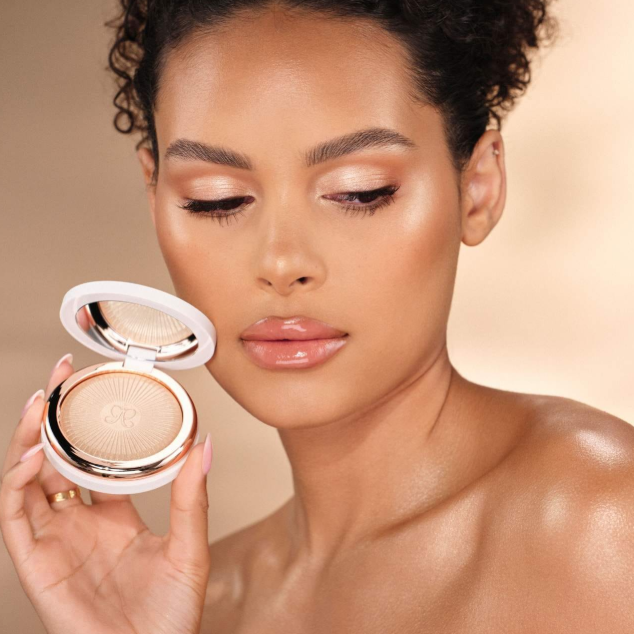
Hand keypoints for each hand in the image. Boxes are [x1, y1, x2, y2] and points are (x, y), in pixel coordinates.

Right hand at [0, 354, 212, 633]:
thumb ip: (192, 498)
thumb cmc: (170, 615)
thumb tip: (204, 445)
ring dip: (28, 440)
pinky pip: (15, 516)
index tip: (96, 385)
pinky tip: (33, 455)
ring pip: (27, 479)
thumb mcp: (189, 547)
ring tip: (40, 405)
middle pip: (55, 459)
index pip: (92, 458)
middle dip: (52, 417)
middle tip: (61, 376)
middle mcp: (79, 522)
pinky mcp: (36, 563)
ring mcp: (54, 540)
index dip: (89, 424)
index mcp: (113, 514)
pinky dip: (17, 483)